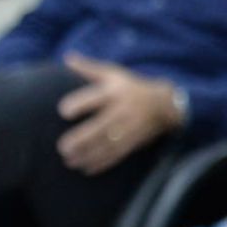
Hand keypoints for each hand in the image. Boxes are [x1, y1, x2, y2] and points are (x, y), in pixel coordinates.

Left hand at [56, 54, 183, 173]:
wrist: (163, 104)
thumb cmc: (131, 87)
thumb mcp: (114, 73)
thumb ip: (89, 68)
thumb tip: (67, 57)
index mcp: (116, 91)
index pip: (97, 97)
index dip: (80, 104)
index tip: (63, 111)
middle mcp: (124, 110)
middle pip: (101, 126)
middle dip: (82, 138)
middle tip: (62, 147)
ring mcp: (130, 128)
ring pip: (108, 144)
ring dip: (88, 154)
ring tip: (70, 160)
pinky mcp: (134, 141)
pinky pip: (117, 154)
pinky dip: (102, 163)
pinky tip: (86, 168)